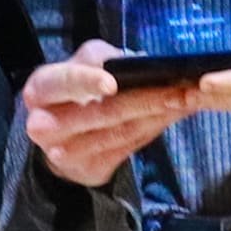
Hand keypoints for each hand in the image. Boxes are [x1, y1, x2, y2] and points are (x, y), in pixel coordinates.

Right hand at [22, 39, 196, 186]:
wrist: (62, 132)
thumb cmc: (77, 87)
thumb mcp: (83, 64)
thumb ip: (104, 61)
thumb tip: (144, 63)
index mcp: (41, 89)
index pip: (62, 82)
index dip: (86, 81)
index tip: (112, 83)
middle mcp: (46, 125)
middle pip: (100, 113)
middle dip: (144, 100)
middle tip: (180, 90)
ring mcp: (67, 153)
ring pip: (120, 133)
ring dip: (159, 115)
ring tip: (189, 99)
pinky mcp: (89, 170)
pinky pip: (129, 148)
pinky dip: (155, 128)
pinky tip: (175, 114)